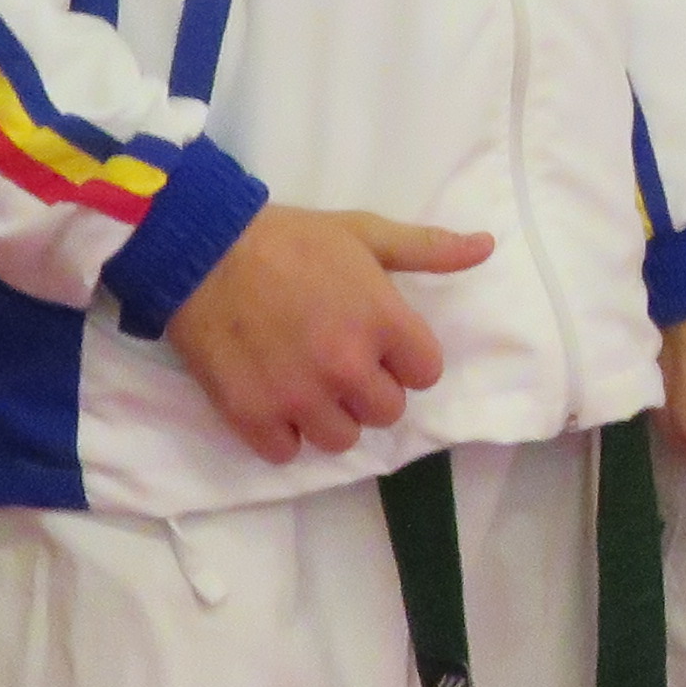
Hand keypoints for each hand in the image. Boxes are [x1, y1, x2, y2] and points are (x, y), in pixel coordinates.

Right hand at [164, 204, 489, 466]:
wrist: (200, 249)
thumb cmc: (288, 239)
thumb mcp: (363, 233)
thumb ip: (427, 248)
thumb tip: (486, 247)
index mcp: (382, 321)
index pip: (426, 373)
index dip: (405, 359)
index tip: (380, 346)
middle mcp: (348, 366)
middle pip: (387, 412)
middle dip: (369, 391)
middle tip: (338, 364)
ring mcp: (300, 396)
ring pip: (341, 440)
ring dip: (329, 418)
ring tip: (306, 385)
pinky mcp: (253, 416)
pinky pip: (287, 453)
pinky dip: (282, 434)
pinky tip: (272, 400)